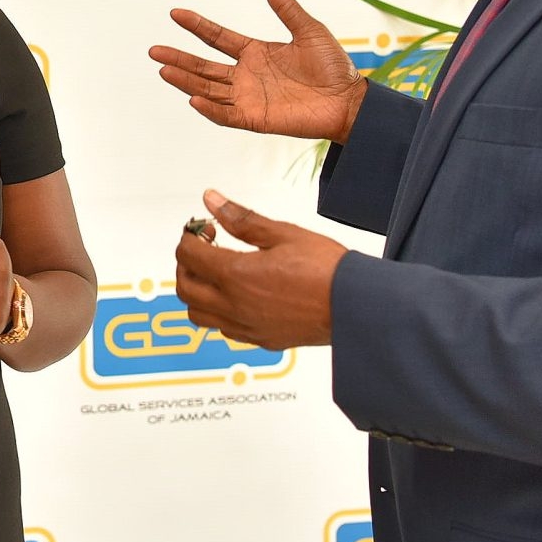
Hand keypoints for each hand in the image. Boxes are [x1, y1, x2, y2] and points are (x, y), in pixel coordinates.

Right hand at [149, 0, 364, 143]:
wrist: (350, 100)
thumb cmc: (334, 67)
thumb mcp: (309, 30)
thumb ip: (287, 8)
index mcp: (255, 52)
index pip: (217, 37)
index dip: (196, 26)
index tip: (175, 13)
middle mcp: (246, 75)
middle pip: (204, 66)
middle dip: (179, 58)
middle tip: (154, 51)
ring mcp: (248, 98)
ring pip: (208, 89)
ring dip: (186, 80)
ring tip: (164, 70)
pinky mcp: (255, 118)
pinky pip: (226, 115)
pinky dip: (208, 108)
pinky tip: (193, 97)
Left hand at [174, 189, 346, 350]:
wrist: (356, 306)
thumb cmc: (326, 270)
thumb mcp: (282, 233)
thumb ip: (241, 219)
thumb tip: (212, 201)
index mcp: (237, 275)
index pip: (189, 256)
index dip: (190, 237)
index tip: (203, 229)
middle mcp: (235, 305)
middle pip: (185, 287)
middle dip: (186, 263)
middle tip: (205, 247)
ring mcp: (247, 326)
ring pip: (198, 313)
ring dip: (197, 291)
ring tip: (217, 272)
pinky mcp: (260, 339)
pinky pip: (223, 329)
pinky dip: (218, 311)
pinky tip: (236, 295)